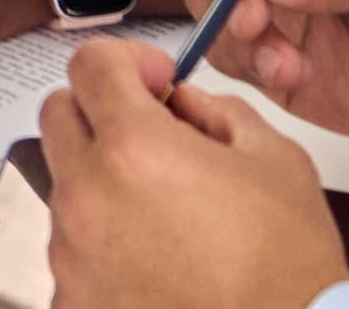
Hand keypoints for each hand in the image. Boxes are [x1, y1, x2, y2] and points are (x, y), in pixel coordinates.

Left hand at [37, 37, 348, 308]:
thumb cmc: (288, 271)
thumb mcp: (277, 160)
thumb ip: (219, 111)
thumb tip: (183, 103)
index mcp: (136, 149)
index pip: (91, 66)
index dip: (126, 62)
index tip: (153, 81)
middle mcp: (89, 197)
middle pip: (60, 118)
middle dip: (102, 114)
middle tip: (153, 138)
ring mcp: (72, 255)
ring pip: (67, 187)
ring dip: (105, 184)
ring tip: (166, 215)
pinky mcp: (72, 300)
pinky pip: (73, 250)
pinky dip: (104, 244)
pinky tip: (155, 261)